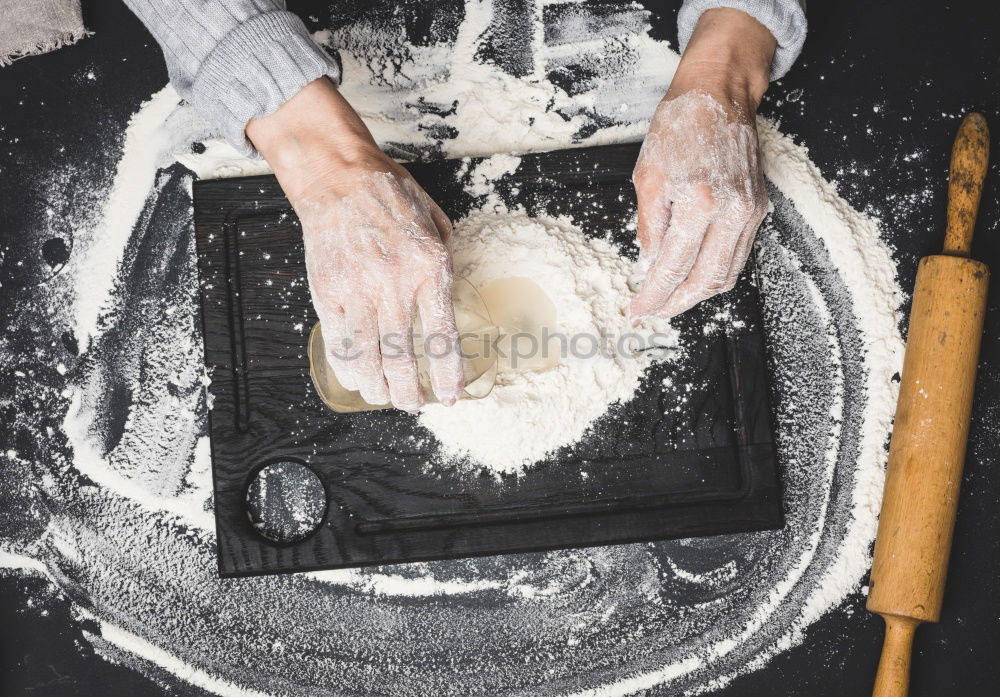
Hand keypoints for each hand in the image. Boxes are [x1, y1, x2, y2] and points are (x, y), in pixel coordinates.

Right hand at [247, 78, 461, 411]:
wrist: (339, 178)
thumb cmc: (391, 196)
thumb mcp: (436, 225)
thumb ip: (444, 266)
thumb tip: (446, 305)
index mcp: (430, 268)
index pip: (443, 339)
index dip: (448, 377)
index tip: (450, 396)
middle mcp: (394, 284)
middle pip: (403, 359)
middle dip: (409, 393)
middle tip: (414, 404)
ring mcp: (357, 290)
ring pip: (368, 359)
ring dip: (378, 388)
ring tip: (385, 397)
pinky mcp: (328, 292)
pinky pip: (339, 343)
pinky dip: (348, 368)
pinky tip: (358, 379)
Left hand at [630, 9, 775, 321]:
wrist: (718, 95)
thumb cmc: (680, 127)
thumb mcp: (648, 177)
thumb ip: (649, 227)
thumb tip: (646, 267)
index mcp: (699, 201)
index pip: (672, 266)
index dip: (652, 295)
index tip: (637, 311)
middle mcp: (731, 211)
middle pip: (705, 280)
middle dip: (675, 304)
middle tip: (653, 313)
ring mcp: (749, 211)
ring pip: (726, 274)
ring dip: (697, 295)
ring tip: (670, 301)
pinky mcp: (758, 209)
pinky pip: (737, 255)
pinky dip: (715, 274)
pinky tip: (694, 277)